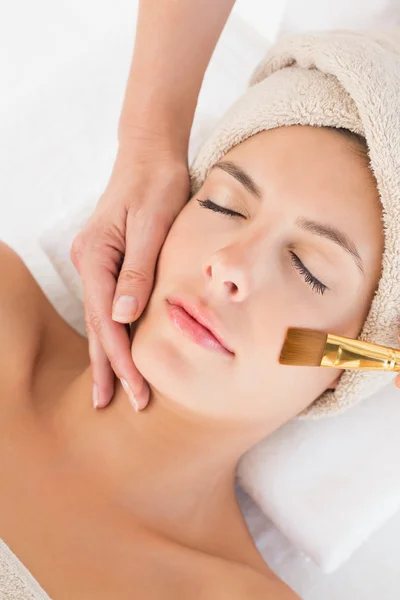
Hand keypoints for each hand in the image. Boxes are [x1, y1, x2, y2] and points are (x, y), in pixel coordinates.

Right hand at [70, 139, 189, 409]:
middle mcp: (90, 262)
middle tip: (116, 404)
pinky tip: (119, 349)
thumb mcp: (151, 224)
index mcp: (96, 257)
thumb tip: (122, 317)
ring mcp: (97, 262)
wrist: (151, 152)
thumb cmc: (156, 183)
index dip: (121, 359)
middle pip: (97, 326)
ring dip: (108, 354)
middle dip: (109, 366)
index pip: (107, 321)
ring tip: (111, 389)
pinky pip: (109, 304)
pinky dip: (113, 332)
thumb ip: (137, 270)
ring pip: (100, 318)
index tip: (136, 391)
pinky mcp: (110, 261)